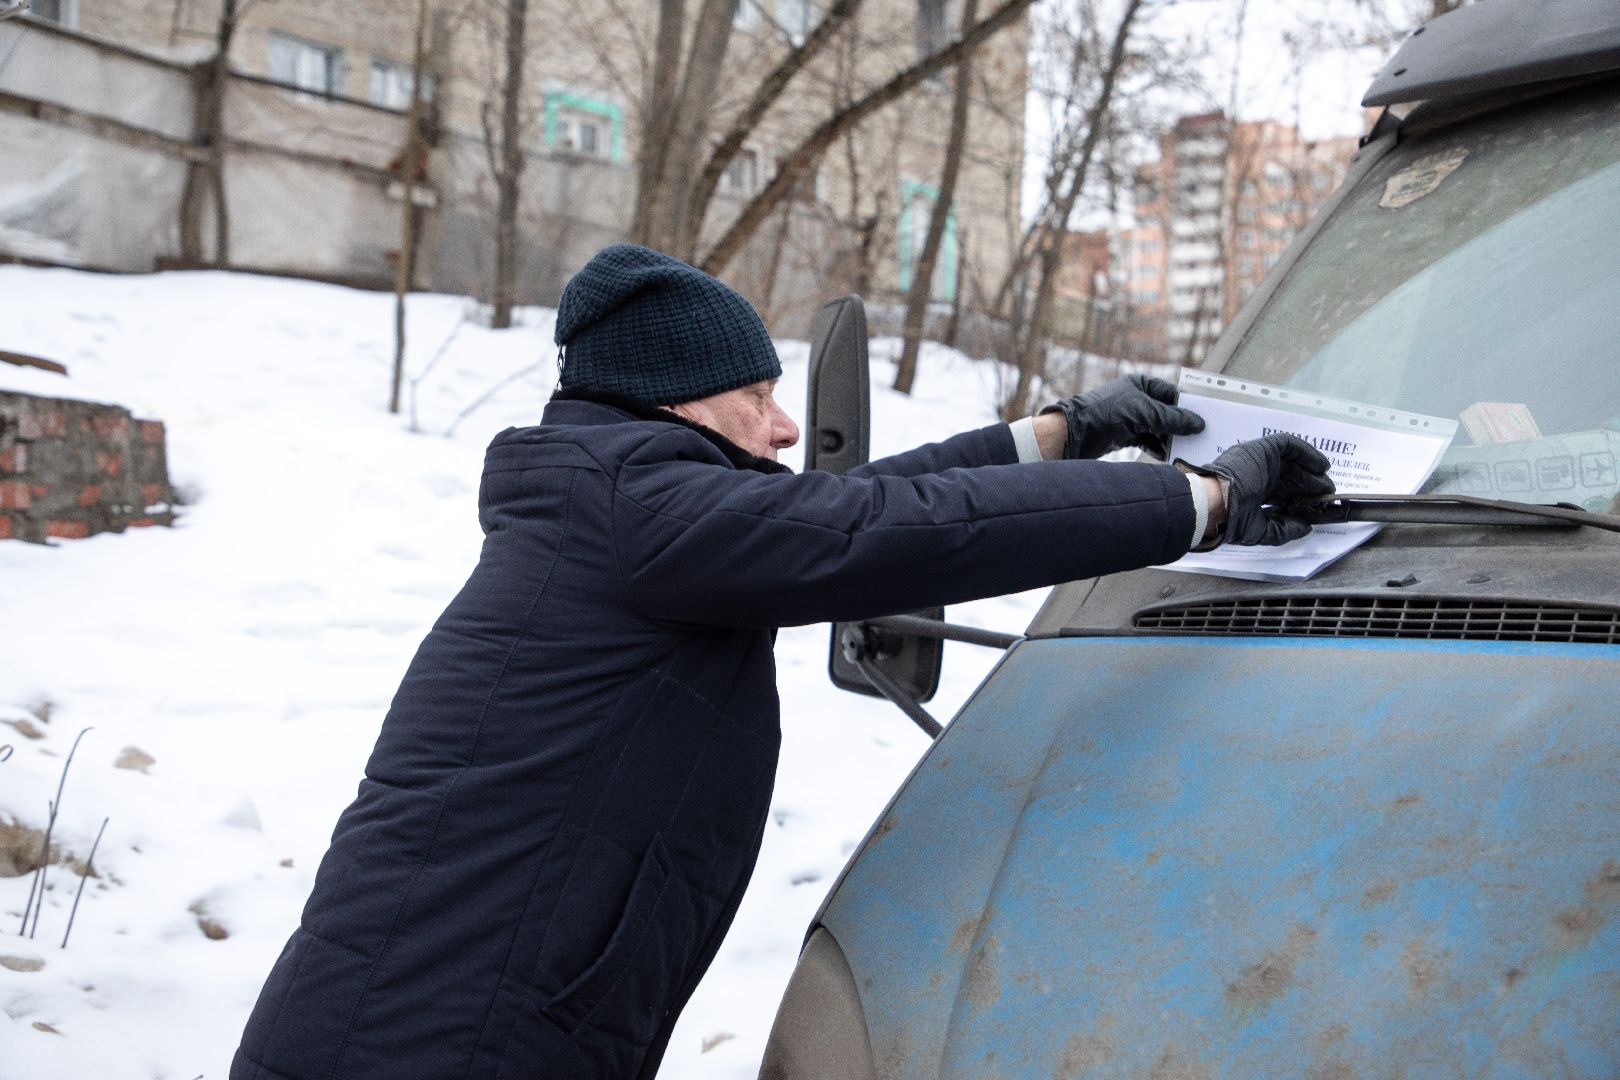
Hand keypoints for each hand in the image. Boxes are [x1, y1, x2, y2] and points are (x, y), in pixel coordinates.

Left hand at [1040, 375, 1205, 459]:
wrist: (1074, 434)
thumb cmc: (1107, 414)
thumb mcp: (1145, 413)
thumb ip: (1173, 418)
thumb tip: (1198, 424)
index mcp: (1141, 384)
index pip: (1173, 394)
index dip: (1188, 406)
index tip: (1205, 419)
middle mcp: (1137, 398)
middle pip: (1167, 412)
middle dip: (1181, 425)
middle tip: (1200, 438)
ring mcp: (1130, 417)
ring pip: (1158, 428)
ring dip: (1170, 439)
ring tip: (1187, 450)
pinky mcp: (1124, 435)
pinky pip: (1147, 441)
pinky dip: (1158, 448)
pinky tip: (1169, 456)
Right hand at [1188, 434, 1335, 545]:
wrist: (1214, 504)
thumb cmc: (1229, 519)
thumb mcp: (1261, 530)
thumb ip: (1284, 529)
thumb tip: (1306, 528)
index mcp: (1252, 491)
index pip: (1281, 491)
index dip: (1300, 498)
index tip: (1315, 507)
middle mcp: (1257, 474)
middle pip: (1290, 476)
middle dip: (1309, 486)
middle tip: (1325, 496)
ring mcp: (1259, 460)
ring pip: (1292, 461)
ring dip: (1311, 471)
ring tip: (1325, 484)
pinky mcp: (1262, 449)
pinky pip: (1290, 445)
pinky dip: (1308, 453)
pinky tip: (1321, 466)